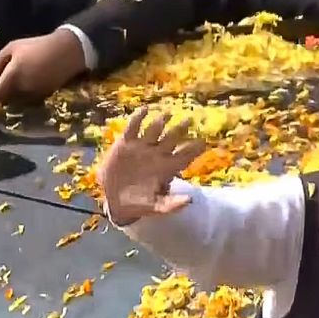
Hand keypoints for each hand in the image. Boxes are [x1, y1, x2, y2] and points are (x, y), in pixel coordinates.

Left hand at [0, 29, 87, 104]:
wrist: (67, 52)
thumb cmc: (38, 46)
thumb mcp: (13, 46)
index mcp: (13, 75)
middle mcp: (23, 88)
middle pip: (8, 98)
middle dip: (5, 93)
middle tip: (6, 83)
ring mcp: (35, 93)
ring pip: (19, 100)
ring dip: (16, 95)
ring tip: (21, 81)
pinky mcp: (45, 96)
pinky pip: (31, 98)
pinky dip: (28, 94)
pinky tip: (32, 82)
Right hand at [96, 107, 205, 225]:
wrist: (115, 200)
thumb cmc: (140, 203)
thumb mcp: (157, 207)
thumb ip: (172, 204)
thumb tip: (190, 200)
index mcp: (168, 167)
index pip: (185, 155)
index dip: (194, 149)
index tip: (203, 142)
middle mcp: (158, 154)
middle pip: (172, 138)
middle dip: (180, 129)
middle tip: (189, 120)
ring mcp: (142, 147)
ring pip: (154, 130)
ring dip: (160, 122)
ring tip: (166, 114)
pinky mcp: (126, 143)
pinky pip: (133, 127)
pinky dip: (138, 118)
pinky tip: (144, 110)